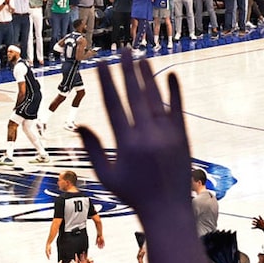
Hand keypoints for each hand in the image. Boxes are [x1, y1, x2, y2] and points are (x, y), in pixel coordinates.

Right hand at [78, 53, 198, 216]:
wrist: (168, 211)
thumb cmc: (134, 194)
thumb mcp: (106, 176)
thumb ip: (93, 150)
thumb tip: (80, 125)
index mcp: (126, 144)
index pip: (114, 105)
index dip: (107, 82)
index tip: (103, 65)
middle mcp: (147, 136)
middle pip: (135, 95)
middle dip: (128, 71)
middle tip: (123, 51)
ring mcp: (167, 135)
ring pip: (156, 98)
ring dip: (148, 76)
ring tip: (141, 58)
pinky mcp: (182, 137)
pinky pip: (177, 109)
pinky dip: (174, 92)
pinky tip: (171, 74)